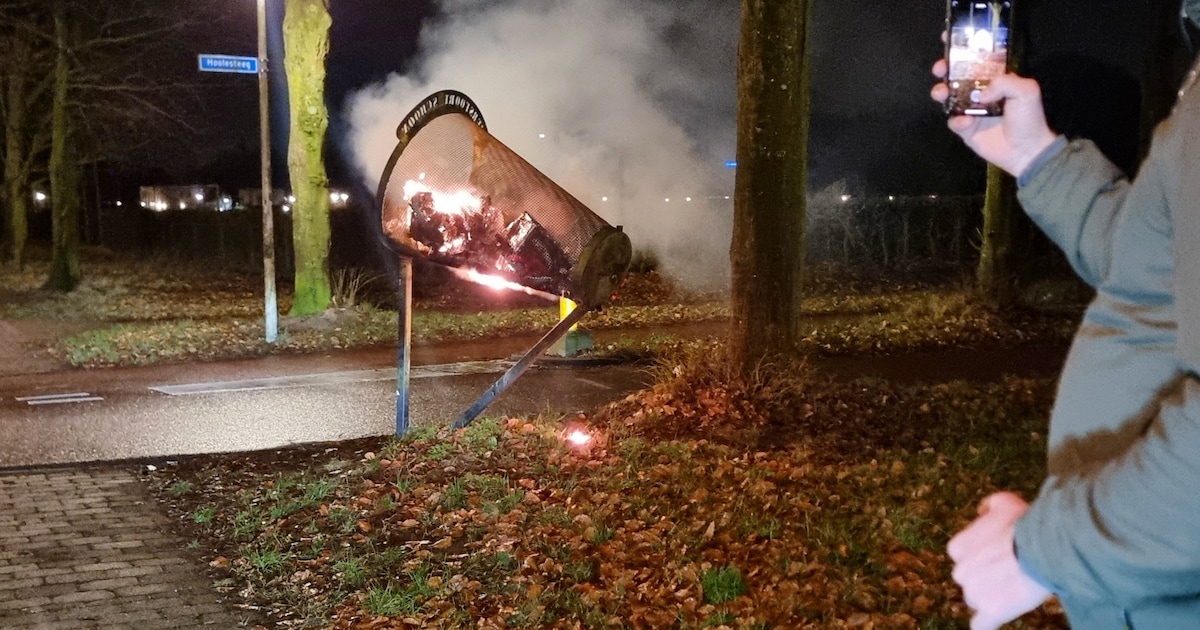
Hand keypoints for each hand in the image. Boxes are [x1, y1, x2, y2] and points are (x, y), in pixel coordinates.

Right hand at [930, 59, 1058, 177]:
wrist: (1026, 150)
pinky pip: (953, 121)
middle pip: (956, 76)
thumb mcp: (1026, 91)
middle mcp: (981, 92)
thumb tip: (980, 94)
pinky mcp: (966, 129)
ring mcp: (971, 111)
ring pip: (948, 97)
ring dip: (941, 92)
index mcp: (995, 80)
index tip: (950, 42)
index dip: (963, 51)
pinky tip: (966, 122)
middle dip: (945, 69)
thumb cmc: (1029, 118)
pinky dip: (956, 120)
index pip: (977, 61)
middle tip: (940, 68)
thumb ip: (1004, 82)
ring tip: (941, 93)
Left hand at [947, 492, 1051, 629]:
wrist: (1042, 549)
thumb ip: (987, 506)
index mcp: (958, 547)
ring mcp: (974, 594)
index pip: (963, 557)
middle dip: (985, 577)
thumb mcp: (1003, 501)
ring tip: (1013, 588)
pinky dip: (985, 624)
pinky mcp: (990, 612)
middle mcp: (960, 571)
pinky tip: (990, 622)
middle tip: (1010, 570)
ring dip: (991, 597)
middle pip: (969, 580)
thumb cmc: (1023, 523)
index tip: (999, 554)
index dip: (981, 556)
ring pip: (977, 600)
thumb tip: (982, 512)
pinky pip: (980, 625)